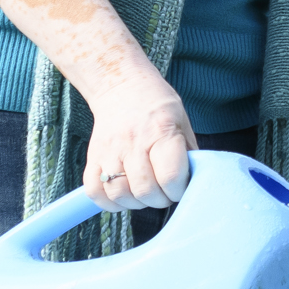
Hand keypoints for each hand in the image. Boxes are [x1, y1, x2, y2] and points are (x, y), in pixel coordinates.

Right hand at [79, 69, 194, 210]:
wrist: (121, 85)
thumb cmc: (157, 104)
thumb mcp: (182, 121)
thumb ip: (189, 152)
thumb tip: (194, 181)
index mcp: (160, 132)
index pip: (170, 176)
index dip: (178, 191)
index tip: (180, 188)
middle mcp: (133, 142)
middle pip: (145, 190)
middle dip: (159, 200)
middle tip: (164, 193)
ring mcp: (110, 150)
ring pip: (119, 194)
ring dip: (136, 203)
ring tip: (144, 193)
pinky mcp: (93, 157)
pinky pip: (94, 191)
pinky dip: (108, 201)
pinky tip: (122, 195)